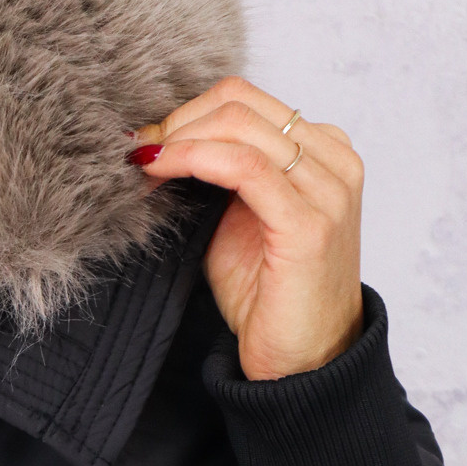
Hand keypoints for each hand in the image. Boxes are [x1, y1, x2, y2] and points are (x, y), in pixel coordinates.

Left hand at [130, 78, 364, 381]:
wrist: (301, 363)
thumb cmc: (267, 299)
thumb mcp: (235, 225)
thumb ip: (214, 181)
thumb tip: (157, 151)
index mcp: (322, 152)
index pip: (246, 102)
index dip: (186, 114)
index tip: (143, 142)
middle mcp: (332, 161)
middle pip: (240, 104)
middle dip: (175, 123)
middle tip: (133, 151)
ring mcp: (327, 189)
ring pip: (240, 128)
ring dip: (178, 140)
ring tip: (140, 163)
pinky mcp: (309, 223)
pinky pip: (246, 168)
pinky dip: (195, 160)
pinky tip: (161, 171)